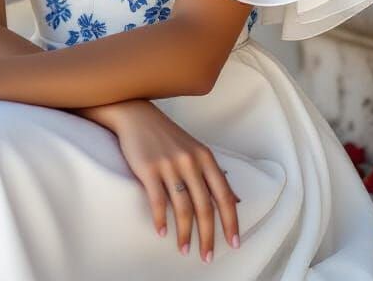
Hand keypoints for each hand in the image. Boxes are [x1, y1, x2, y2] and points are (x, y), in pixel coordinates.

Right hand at [108, 101, 240, 263]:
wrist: (136, 115)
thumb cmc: (167, 136)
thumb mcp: (195, 150)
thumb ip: (213, 174)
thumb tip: (235, 200)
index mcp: (205, 157)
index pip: (224, 195)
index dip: (231, 221)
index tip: (234, 243)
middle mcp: (190, 161)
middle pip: (205, 206)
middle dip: (208, 235)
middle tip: (207, 256)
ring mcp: (169, 164)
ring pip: (183, 207)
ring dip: (184, 233)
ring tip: (184, 249)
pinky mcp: (148, 168)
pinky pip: (157, 200)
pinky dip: (160, 219)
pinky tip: (162, 232)